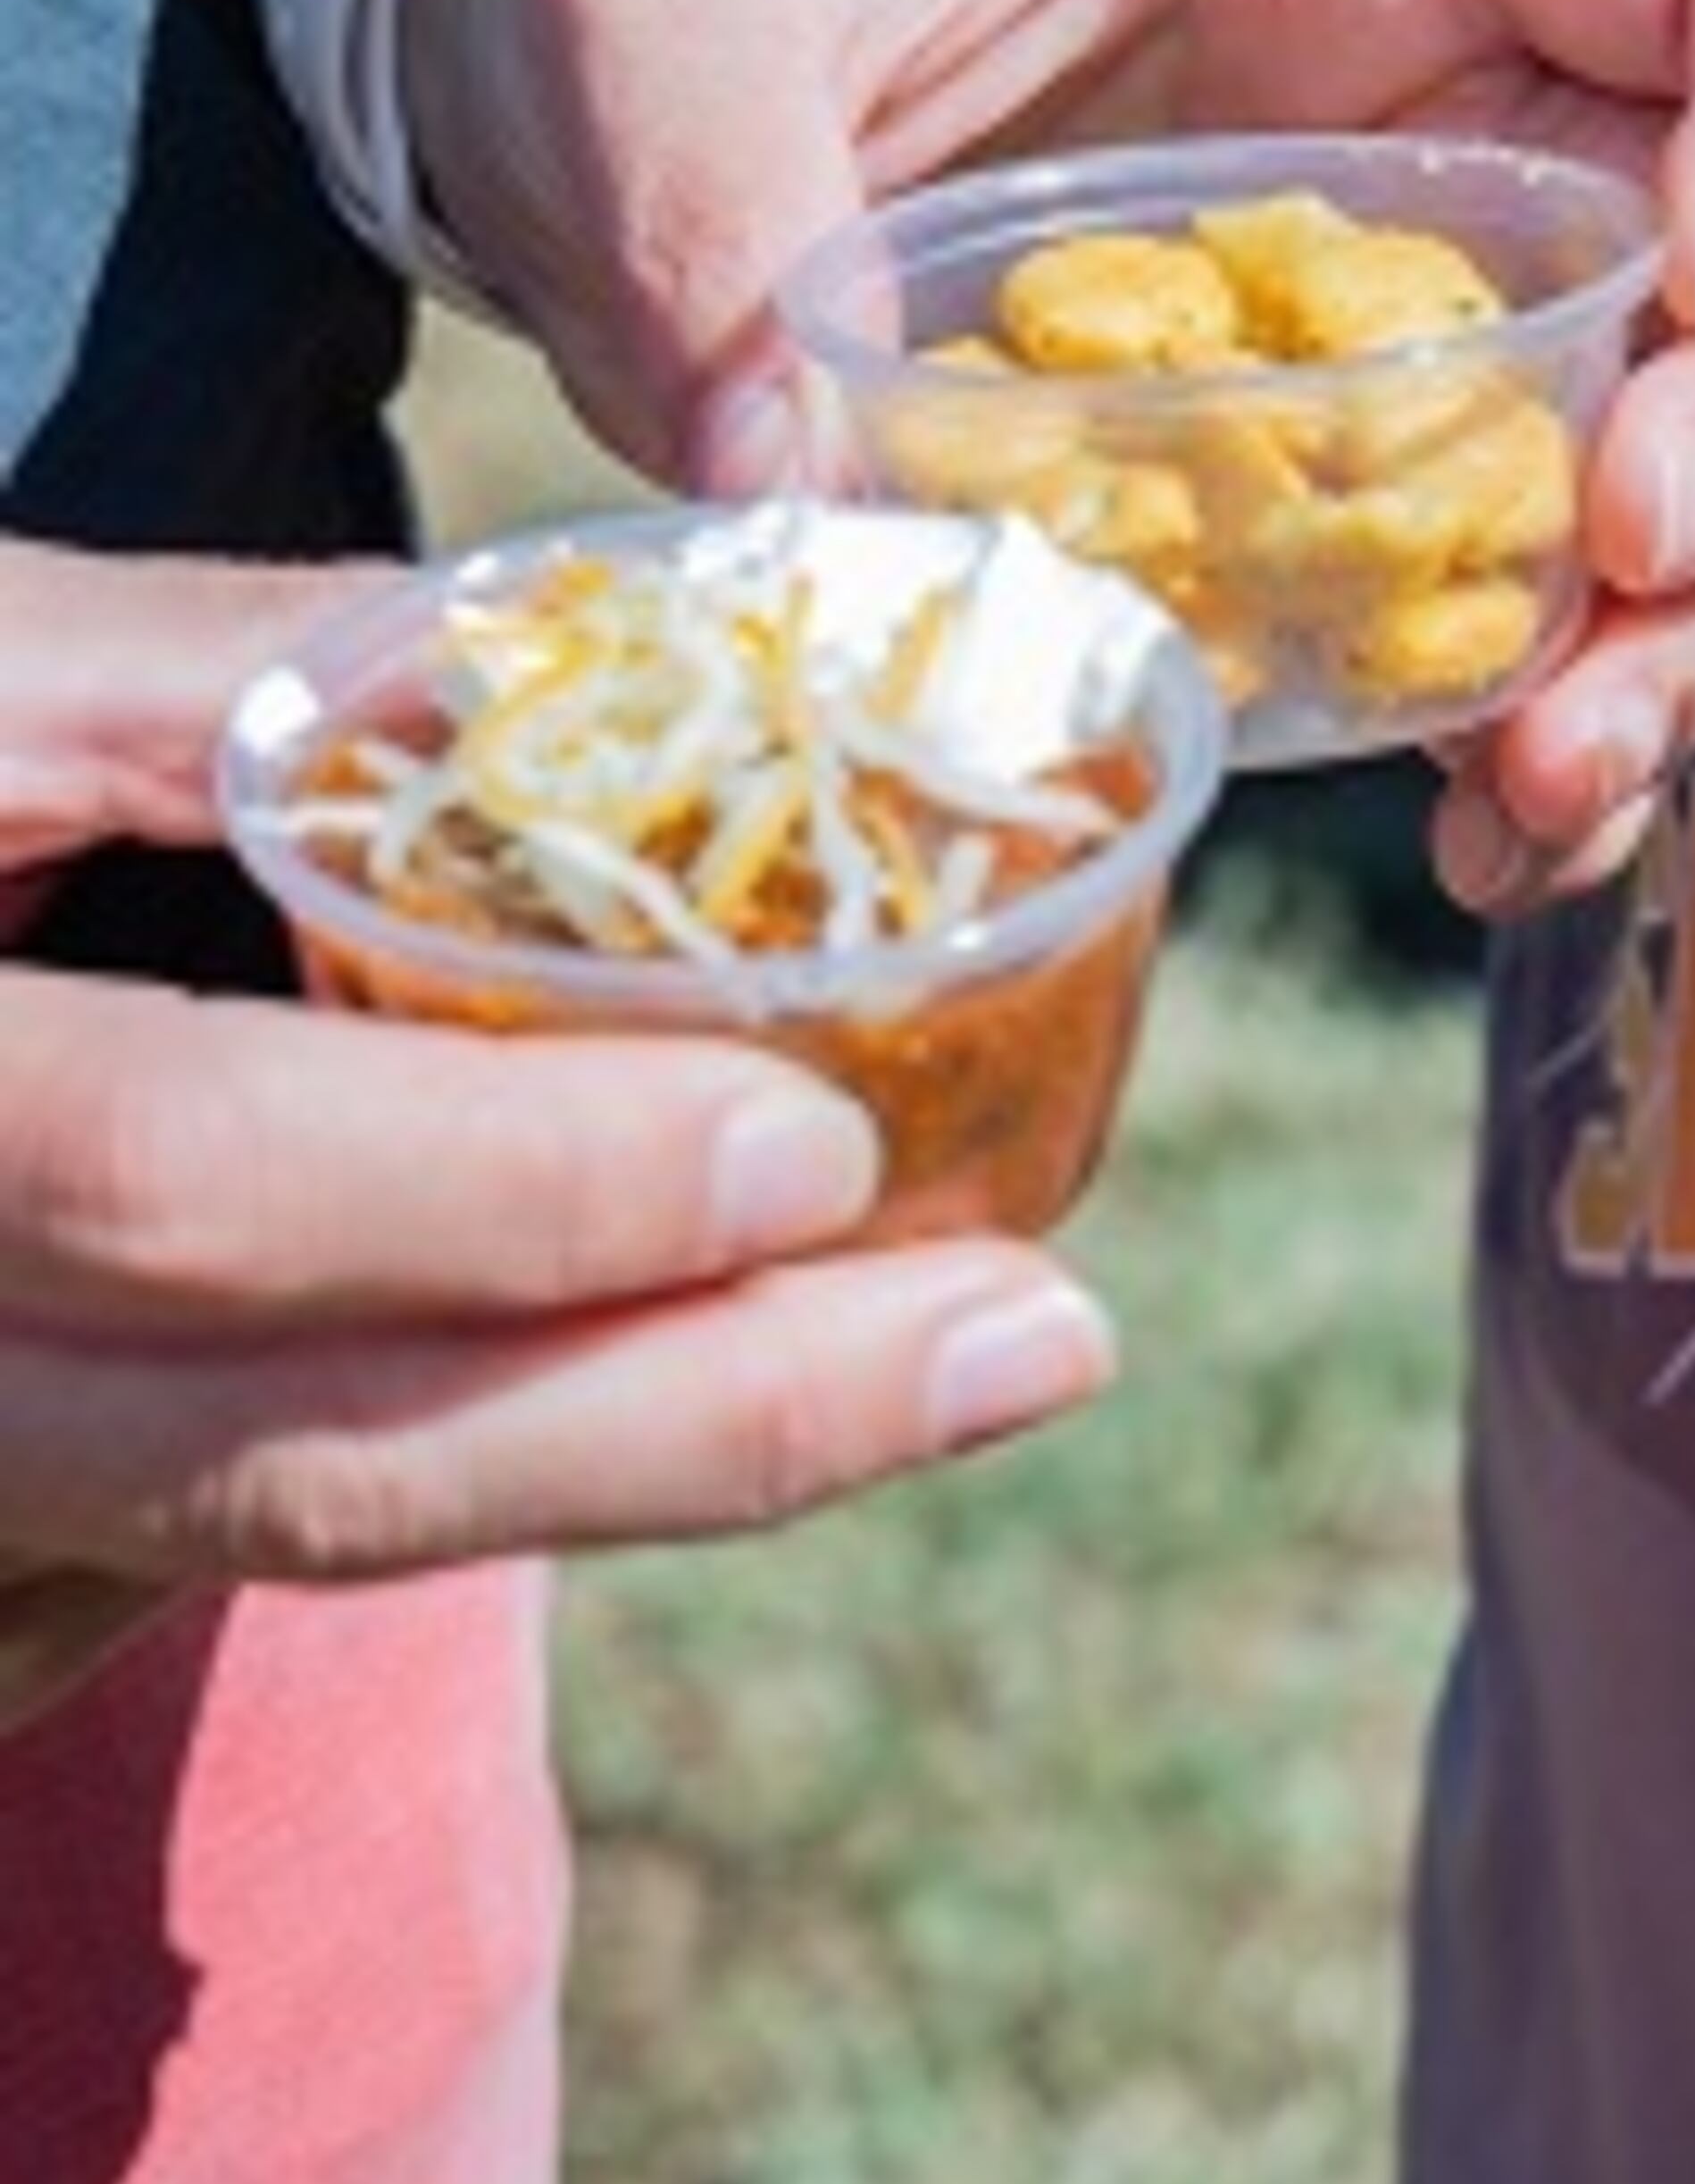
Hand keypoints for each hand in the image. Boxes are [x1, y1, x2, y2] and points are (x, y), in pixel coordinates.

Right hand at [0, 541, 1116, 1730]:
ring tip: (973, 1361)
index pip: (167, 1171)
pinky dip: (527, 1451)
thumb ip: (194, 679)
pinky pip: (259, 1526)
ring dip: (662, 1456)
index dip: (494, 1181)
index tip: (816, 1145)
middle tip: (1038, 1339)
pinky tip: (750, 1373)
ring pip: (302, 1518)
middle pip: (289, 1448)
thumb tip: (559, 657)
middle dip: (686, 1415)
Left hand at [409, 0, 1694, 906]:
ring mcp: (1459, 288)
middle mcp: (1484, 93)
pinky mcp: (1384, 462)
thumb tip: (806, 500)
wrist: (616, 107)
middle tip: (1633, 562)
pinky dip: (1546, 727)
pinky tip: (1477, 842)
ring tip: (1542, 783)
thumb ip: (720, 220)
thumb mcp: (660, 36)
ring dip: (1666, 633)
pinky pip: (1544, 596)